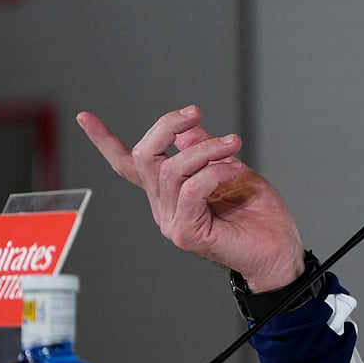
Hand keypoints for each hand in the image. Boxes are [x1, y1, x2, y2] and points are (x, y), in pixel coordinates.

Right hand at [76, 105, 304, 291]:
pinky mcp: (186, 234)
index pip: (129, 166)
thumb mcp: (230, 170)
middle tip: (196, 111)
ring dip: (207, 149)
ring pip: (172, 169)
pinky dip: (214, 172)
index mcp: (169, 192)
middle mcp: (163, 207)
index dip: (105, 141)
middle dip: (167, 126)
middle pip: (144, 157)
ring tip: (234, 144)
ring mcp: (172, 222)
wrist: (279, 251)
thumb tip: (186, 128)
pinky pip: (192, 189)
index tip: (84, 116)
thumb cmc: (259, 215)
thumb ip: (204, 152)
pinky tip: (234, 171)